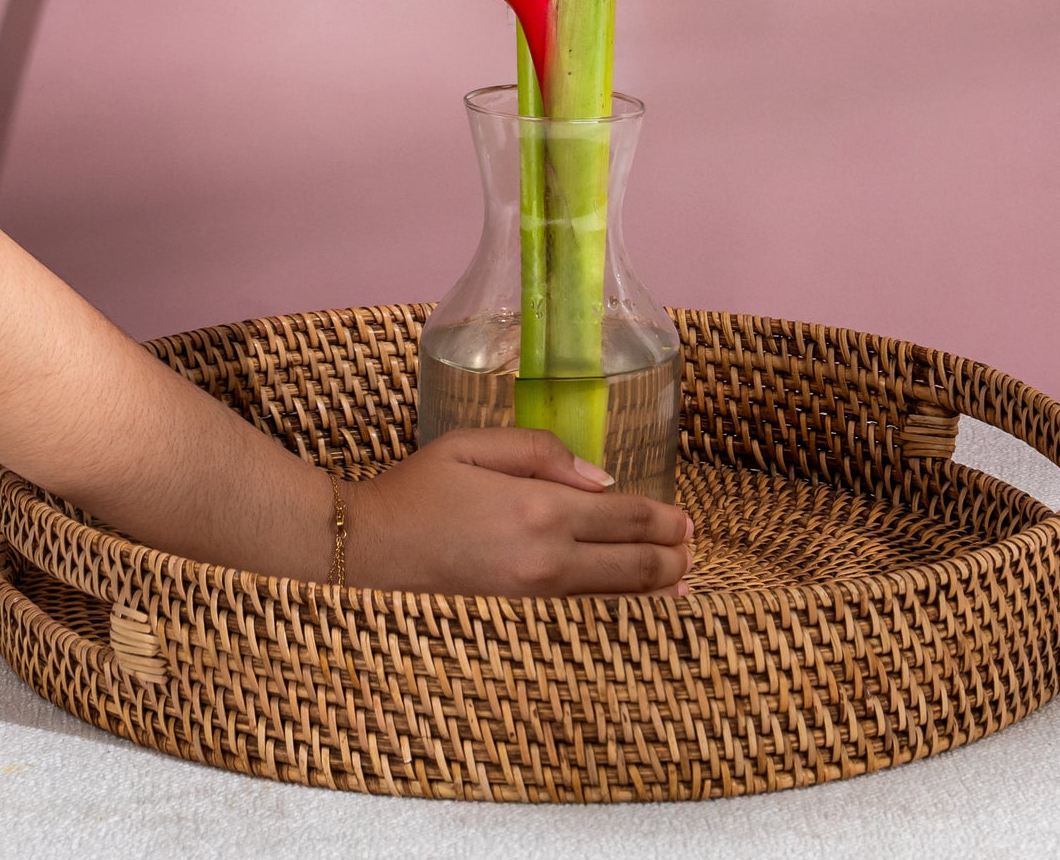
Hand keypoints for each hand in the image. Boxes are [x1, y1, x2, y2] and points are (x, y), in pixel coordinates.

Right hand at [341, 427, 694, 596]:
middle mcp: (546, 558)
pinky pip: (583, 607)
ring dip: (654, 584)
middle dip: (670, 556)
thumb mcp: (473, 445)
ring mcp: (533, 595)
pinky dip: (618, 602)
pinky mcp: (518, 613)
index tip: (687, 520)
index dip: (663, 520)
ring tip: (682, 578)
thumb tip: (599, 477)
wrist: (365, 550)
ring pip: (612, 592)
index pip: (623, 516)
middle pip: (629, 562)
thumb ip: (540, 451)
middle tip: (694, 549)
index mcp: (539, 508)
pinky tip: (635, 603)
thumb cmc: (415, 489)